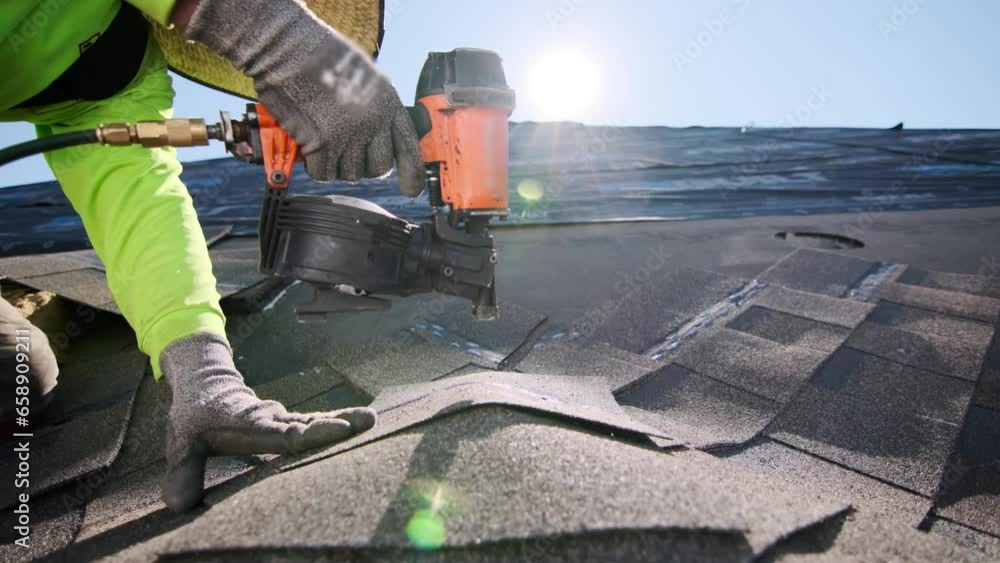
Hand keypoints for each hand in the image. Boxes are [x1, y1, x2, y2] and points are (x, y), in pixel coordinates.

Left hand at [160, 333, 375, 512]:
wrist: (205, 387)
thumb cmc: (193, 417)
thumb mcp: (180, 444)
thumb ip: (182, 473)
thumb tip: (179, 506)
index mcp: (251, 424)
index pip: (285, 433)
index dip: (312, 434)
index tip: (337, 429)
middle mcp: (272, 419)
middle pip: (309, 424)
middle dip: (337, 424)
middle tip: (367, 420)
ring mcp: (282, 419)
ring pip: (316, 420)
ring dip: (343, 422)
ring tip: (371, 420)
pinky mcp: (288, 423)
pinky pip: (315, 423)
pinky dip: (337, 424)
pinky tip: (360, 425)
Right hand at [180, 0, 425, 195]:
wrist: (287, 48)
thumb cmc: (319, 55)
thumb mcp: (364, 77)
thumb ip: (375, 107)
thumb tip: (378, 134)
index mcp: (387, 103)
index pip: (408, 147)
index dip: (412, 172)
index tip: (411, 189)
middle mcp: (373, 121)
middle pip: (378, 168)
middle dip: (363, 166)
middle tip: (346, 152)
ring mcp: (349, 135)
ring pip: (349, 173)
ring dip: (335, 163)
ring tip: (322, 138)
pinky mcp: (322, 144)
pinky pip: (323, 173)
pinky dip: (314, 165)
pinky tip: (309, 145)